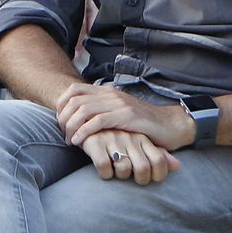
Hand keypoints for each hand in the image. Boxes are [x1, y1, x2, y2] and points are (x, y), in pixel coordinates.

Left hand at [55, 82, 192, 150]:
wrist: (171, 125)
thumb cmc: (143, 124)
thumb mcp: (119, 113)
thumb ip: (102, 112)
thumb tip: (80, 119)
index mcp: (107, 91)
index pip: (73, 90)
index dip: (61, 105)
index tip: (60, 123)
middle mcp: (110, 94)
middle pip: (74, 100)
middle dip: (63, 119)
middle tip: (64, 135)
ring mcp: (118, 104)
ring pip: (83, 110)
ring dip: (71, 127)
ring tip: (70, 141)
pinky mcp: (126, 116)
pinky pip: (97, 122)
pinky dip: (84, 132)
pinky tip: (79, 142)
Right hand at [83, 129, 180, 184]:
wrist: (91, 117)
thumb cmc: (119, 135)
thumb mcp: (141, 142)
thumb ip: (158, 154)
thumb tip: (178, 166)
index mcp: (142, 138)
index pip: (160, 161)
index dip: (158, 175)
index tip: (150, 178)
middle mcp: (130, 138)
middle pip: (143, 169)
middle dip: (140, 179)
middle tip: (133, 178)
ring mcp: (113, 139)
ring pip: (124, 168)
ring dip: (120, 176)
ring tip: (116, 172)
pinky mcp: (95, 142)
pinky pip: (104, 166)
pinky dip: (105, 173)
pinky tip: (104, 170)